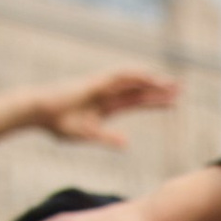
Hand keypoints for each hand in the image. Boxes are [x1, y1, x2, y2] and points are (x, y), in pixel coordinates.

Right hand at [38, 67, 178, 145]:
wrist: (38, 112)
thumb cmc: (58, 124)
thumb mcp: (88, 135)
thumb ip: (108, 138)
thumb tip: (127, 145)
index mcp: (107, 106)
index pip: (137, 102)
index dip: (155, 101)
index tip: (174, 102)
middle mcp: (107, 93)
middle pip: (139, 89)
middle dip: (160, 89)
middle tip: (182, 88)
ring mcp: (101, 85)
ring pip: (133, 81)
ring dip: (152, 81)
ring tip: (172, 84)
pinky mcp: (94, 81)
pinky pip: (119, 76)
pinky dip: (136, 76)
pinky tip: (151, 78)